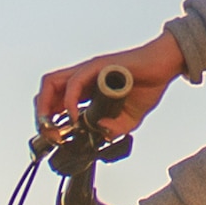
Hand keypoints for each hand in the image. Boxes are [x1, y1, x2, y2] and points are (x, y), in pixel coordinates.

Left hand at [34, 33, 186, 143]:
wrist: (164, 67)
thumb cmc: (148, 85)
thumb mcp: (130, 119)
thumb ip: (115, 129)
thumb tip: (103, 134)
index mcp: (86, 89)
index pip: (55, 101)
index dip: (49, 119)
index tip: (55, 138)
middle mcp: (82, 77)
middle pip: (46, 90)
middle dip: (41, 114)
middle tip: (50, 135)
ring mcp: (88, 70)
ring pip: (52, 83)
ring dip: (46, 107)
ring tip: (55, 128)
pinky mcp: (98, 66)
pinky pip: (75, 82)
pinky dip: (70, 102)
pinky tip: (76, 118)